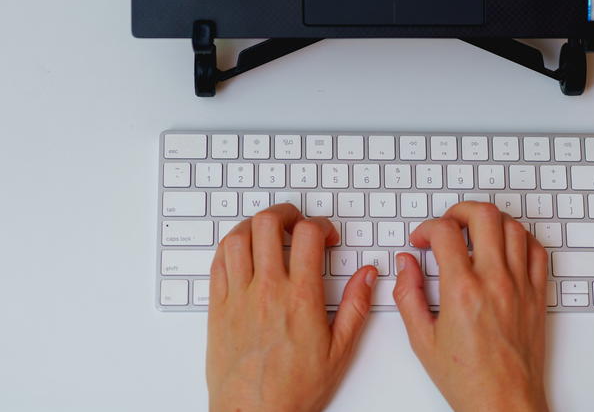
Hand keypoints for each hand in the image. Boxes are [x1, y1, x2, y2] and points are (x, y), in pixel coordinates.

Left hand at [206, 204, 377, 411]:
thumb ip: (357, 307)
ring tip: (267, 232)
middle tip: (296, 222)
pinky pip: (217, 263)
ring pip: (238, 238)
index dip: (320, 225)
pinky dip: (230, 247)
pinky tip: (241, 252)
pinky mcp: (217, 308)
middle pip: (269, 224)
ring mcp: (238, 297)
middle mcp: (267, 290)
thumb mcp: (339, 351)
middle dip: (286, 213)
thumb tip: (368, 276)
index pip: (308, 235)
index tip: (326, 237)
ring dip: (254, 225)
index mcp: (300, 297)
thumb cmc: (294, 389)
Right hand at [393, 202, 549, 411]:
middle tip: (449, 224)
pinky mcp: (538, 294)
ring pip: (513, 226)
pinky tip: (505, 247)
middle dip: (459, 211)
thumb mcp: (422, 339)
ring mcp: (520, 285)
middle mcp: (494, 281)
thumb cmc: (467, 379)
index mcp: (462, 291)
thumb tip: (405, 264)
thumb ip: (408, 294)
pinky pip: (536, 250)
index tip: (422, 240)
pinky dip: (520, 239)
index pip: (445, 231)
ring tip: (475, 233)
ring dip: (490, 222)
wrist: (504, 403)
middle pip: (484, 215)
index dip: (427, 228)